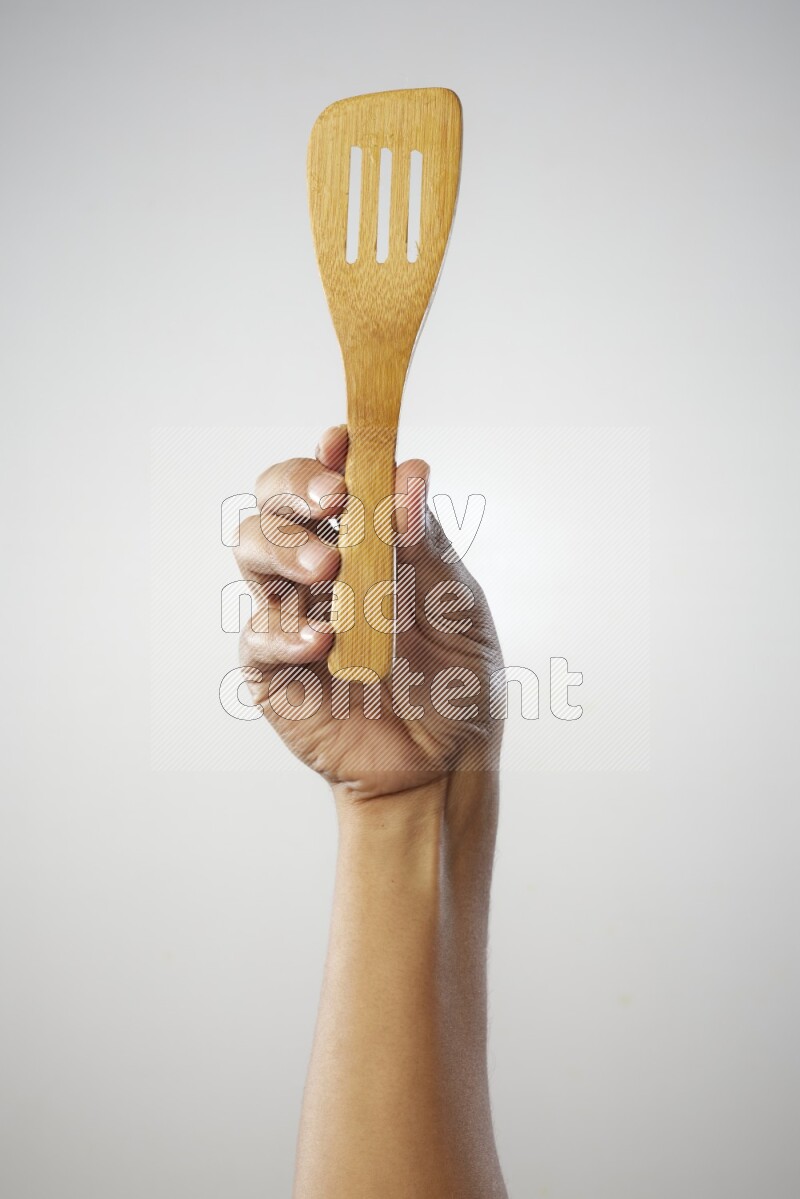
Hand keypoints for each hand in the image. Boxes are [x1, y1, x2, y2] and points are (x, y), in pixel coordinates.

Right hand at [236, 425, 502, 798]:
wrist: (445, 761)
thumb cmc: (455, 678)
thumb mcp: (456, 604)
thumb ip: (426, 543)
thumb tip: (409, 473)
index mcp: (364, 541)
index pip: (328, 480)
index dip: (326, 455)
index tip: (342, 443)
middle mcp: (318, 566)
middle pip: (274, 500)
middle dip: (296, 487)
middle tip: (334, 501)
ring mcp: (290, 613)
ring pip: (251, 549)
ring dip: (286, 546)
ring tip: (330, 568)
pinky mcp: (272, 668)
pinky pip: (257, 633)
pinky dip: (286, 629)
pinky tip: (324, 638)